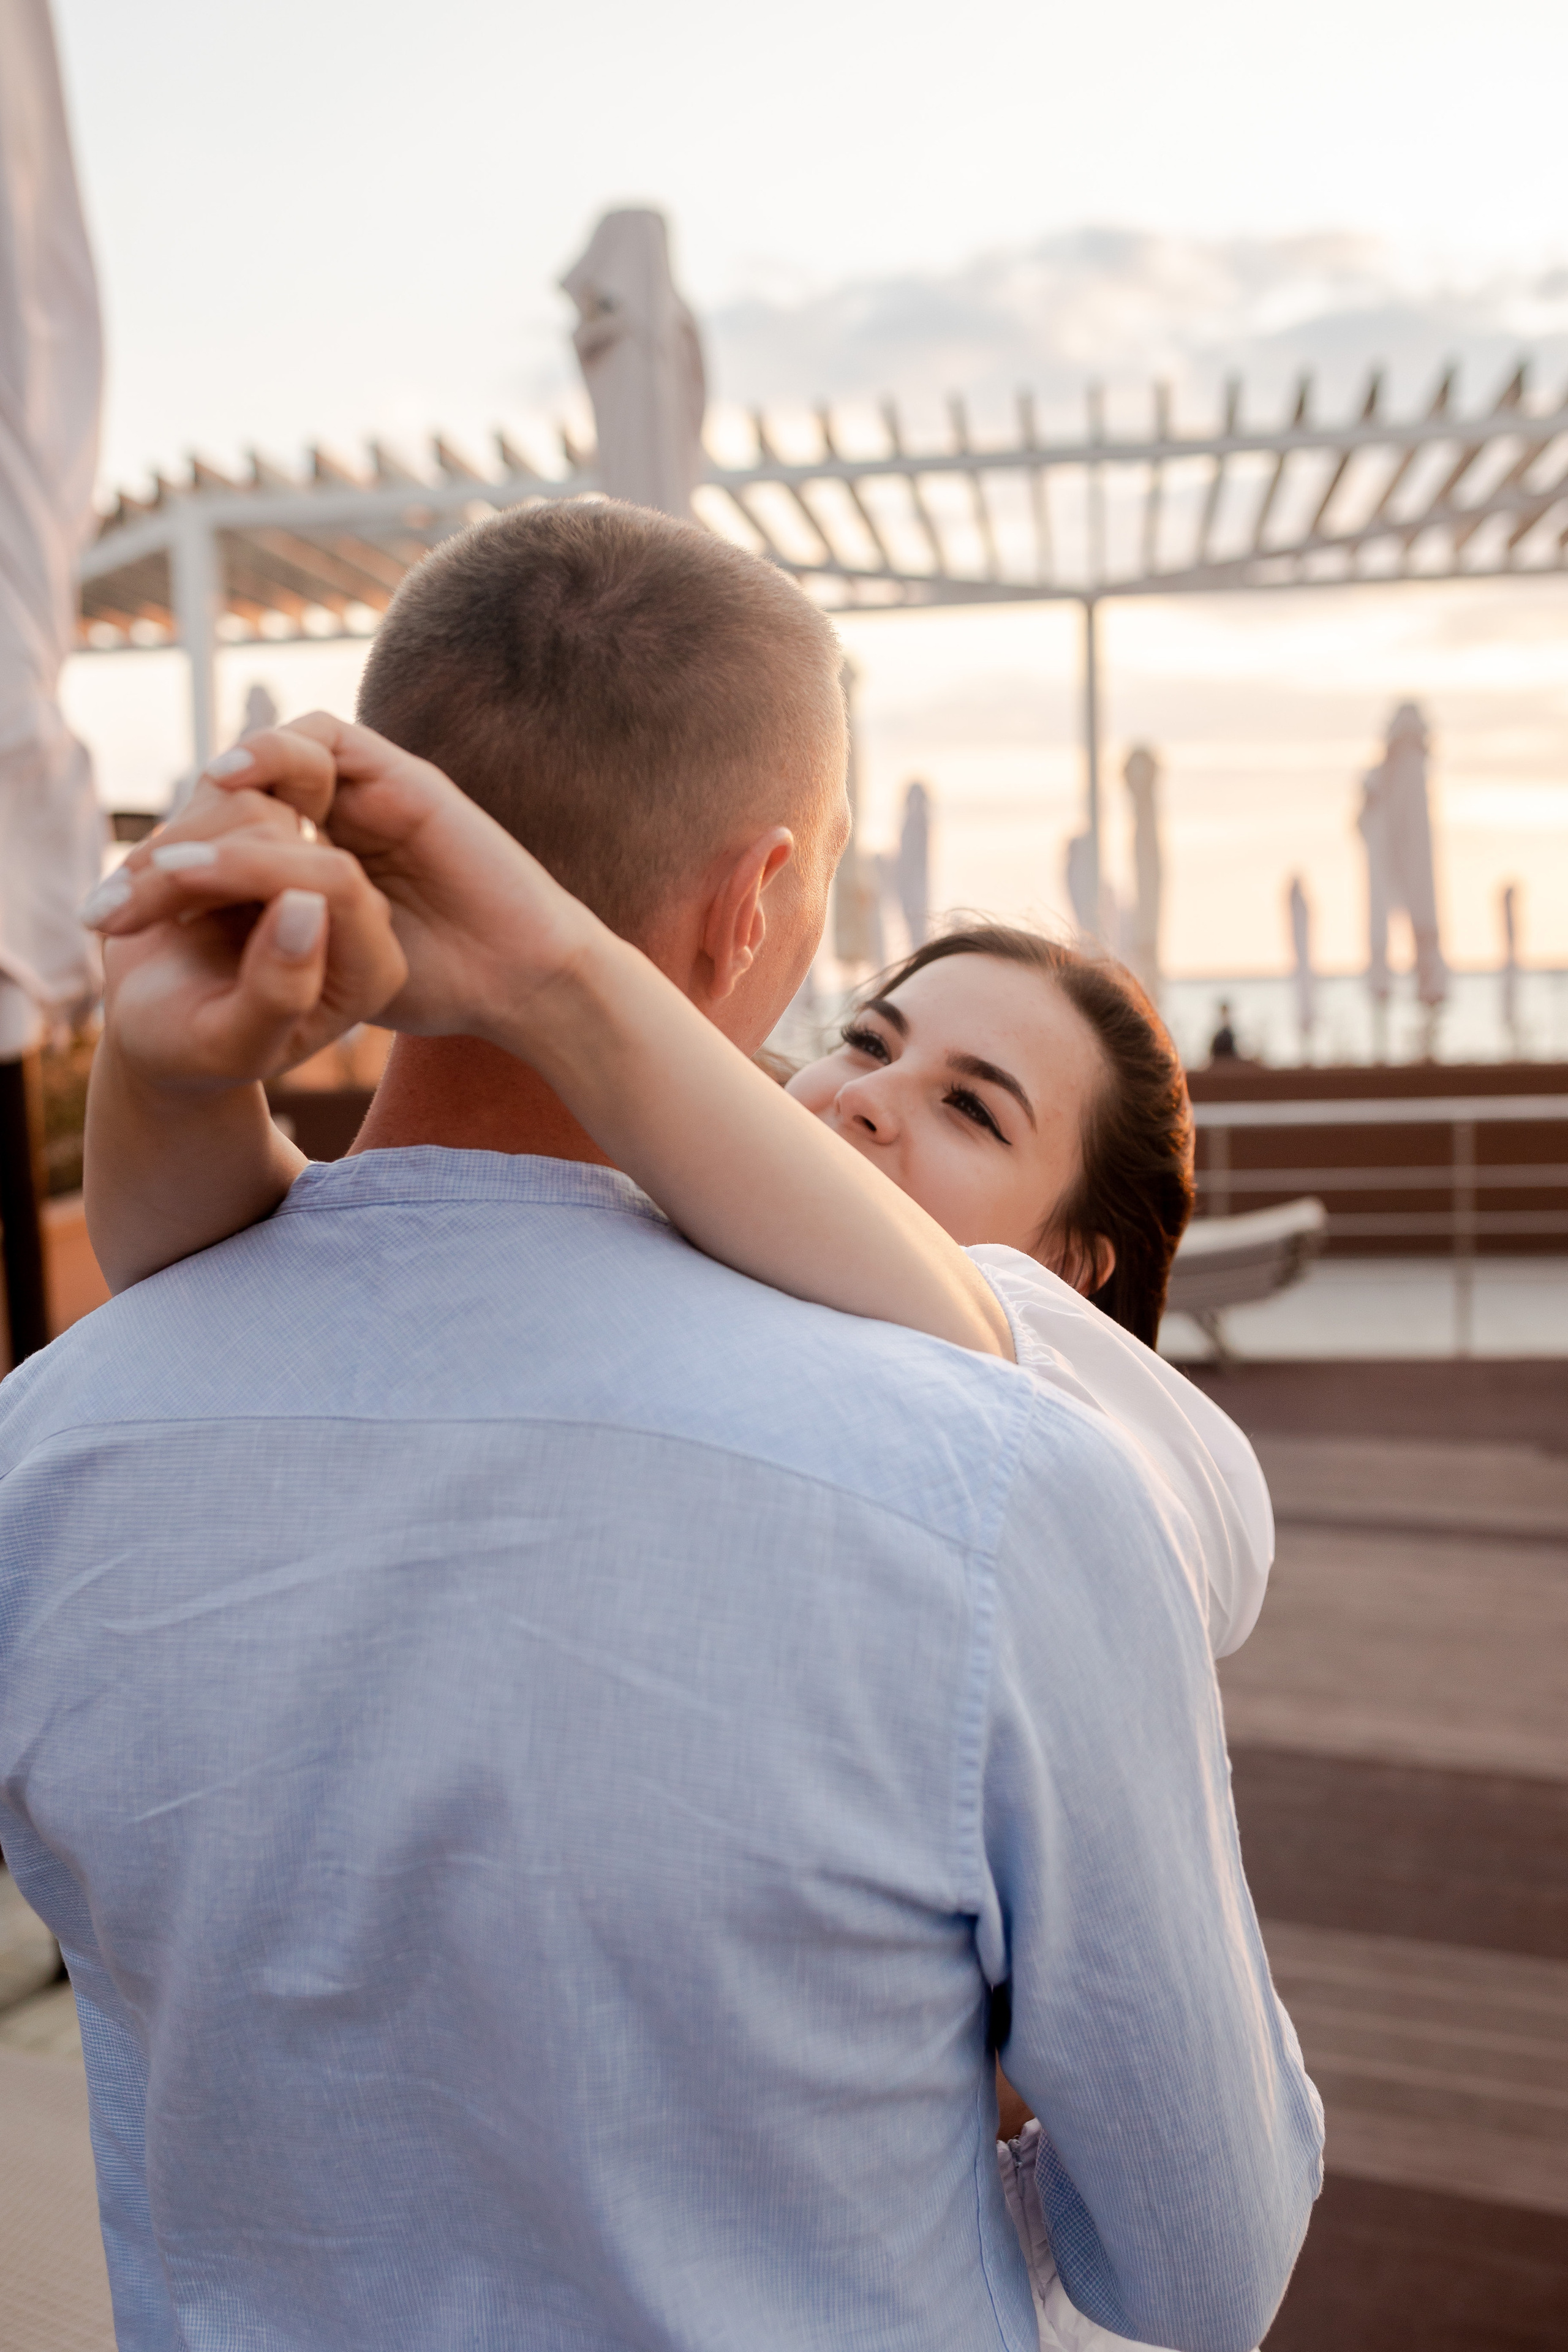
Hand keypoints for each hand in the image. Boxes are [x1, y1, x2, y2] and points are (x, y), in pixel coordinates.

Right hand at [87, 792, 406, 1092]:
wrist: (159, 1026)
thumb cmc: (194, 1049)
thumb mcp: (230, 1045)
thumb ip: (278, 991)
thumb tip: (308, 904)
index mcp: (370, 971)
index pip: (337, 885)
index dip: (256, 868)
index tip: (173, 874)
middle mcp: (357, 912)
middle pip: (289, 840)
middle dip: (194, 869)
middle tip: (116, 913)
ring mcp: (315, 867)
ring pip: (252, 808)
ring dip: (170, 856)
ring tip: (121, 911)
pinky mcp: (275, 839)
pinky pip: (225, 797)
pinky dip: (167, 839)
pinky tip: (136, 891)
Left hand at [89, 716, 598, 1048]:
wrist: (523, 977)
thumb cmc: (444, 983)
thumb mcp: (335, 971)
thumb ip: (282, 945)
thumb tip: (207, 954)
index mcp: (319, 863)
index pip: (225, 838)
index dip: (165, 867)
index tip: (112, 913)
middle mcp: (338, 819)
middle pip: (234, 797)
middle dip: (169, 838)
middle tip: (117, 892)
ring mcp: (369, 793)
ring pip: (272, 759)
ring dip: (213, 789)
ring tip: (167, 847)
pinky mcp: (401, 777)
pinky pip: (324, 741)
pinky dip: (272, 749)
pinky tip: (229, 779)